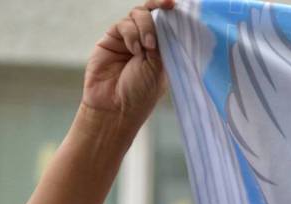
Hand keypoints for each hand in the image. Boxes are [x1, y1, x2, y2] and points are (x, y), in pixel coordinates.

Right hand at [82, 0, 176, 130]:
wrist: (115, 107)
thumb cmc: (141, 93)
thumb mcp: (159, 67)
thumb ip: (161, 42)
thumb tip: (164, 17)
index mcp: (164, 49)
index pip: (170, 24)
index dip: (174, 12)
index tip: (179, 4)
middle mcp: (147, 41)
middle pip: (154, 13)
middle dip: (161, 7)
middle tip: (169, 6)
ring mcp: (129, 39)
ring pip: (139, 15)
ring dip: (146, 26)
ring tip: (148, 47)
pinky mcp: (112, 38)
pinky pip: (124, 24)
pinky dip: (131, 33)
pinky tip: (134, 49)